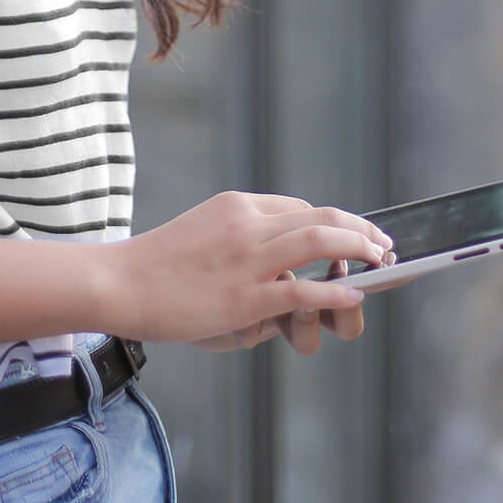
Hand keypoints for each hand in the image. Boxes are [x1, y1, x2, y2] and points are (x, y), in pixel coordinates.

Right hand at [109, 192, 392, 346]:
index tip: (353, 238)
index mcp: (238, 206)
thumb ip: (244, 249)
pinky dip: (335, 290)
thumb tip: (281, 277)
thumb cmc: (157, 268)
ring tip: (380, 262)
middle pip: (321, 217)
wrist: (117, 283)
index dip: (334, 225)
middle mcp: (248, 224)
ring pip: (320, 242)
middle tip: (384, 245)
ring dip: (359, 250)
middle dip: (361, 231)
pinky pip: (302, 289)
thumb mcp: (205, 237)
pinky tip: (354, 294)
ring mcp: (248, 259)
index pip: (300, 209)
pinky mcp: (244, 296)